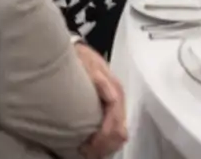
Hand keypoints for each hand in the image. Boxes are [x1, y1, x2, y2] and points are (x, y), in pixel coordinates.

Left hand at [73, 43, 126, 158]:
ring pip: (119, 134)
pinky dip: (106, 141)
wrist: (80, 52)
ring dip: (106, 146)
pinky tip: (94, 145)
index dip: (103, 138)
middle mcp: (118, 101)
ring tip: (89, 152)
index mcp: (115, 91)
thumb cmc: (82, 59)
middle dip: (105, 146)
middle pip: (119, 132)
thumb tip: (112, 98)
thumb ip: (100, 79)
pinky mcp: (111, 109)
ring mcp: (116, 106)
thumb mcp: (88, 64)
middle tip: (86, 153)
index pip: (115, 123)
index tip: (87, 146)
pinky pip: (115, 130)